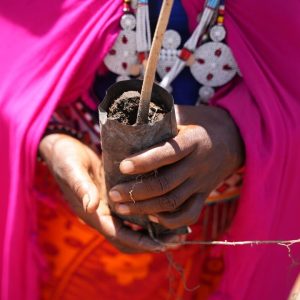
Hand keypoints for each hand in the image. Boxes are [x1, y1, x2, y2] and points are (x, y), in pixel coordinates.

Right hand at [39, 133, 166, 252]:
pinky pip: (135, 212)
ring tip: (179, 230)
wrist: (63, 149)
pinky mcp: (116, 197)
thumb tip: (91, 206)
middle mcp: (103, 214)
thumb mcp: (72, 169)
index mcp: (93, 213)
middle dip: (153, 242)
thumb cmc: (65, 158)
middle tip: (178, 240)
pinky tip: (167, 210)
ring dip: (155, 232)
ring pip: (135, 227)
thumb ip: (81, 187)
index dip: (140, 242)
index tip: (163, 246)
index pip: (119, 235)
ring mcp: (110, 207)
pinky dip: (150, 216)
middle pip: (130, 237)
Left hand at [108, 105, 243, 229]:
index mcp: (193, 141)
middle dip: (136, 192)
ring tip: (120, 207)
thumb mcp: (185, 114)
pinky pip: (189, 214)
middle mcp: (198, 164)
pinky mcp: (204, 195)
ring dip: (145, 208)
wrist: (234, 139)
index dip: (144, 161)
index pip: (167, 153)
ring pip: (172, 202)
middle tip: (113, 193)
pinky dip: (169, 220)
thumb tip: (130, 116)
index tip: (121, 166)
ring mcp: (202, 183)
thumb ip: (161, 117)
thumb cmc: (201, 123)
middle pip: (165, 184)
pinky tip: (150, 217)